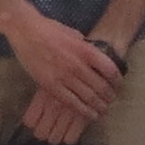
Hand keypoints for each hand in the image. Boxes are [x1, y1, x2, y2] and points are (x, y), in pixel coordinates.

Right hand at [6, 10, 120, 137]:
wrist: (26, 31)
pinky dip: (83, 111)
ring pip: (88, 98)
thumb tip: (95, 57)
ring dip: (99, 106)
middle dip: (109, 97)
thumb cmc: (50, 29)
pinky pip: (71, 102)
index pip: (110, 70)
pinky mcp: (51, 86)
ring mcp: (64, 77)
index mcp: (86, 50)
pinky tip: (89, 115)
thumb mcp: (75, 35)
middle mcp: (78, 65)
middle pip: (101, 87)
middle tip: (111, 101)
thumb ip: (86, 48)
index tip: (118, 85)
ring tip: (103, 111)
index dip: (117, 80)